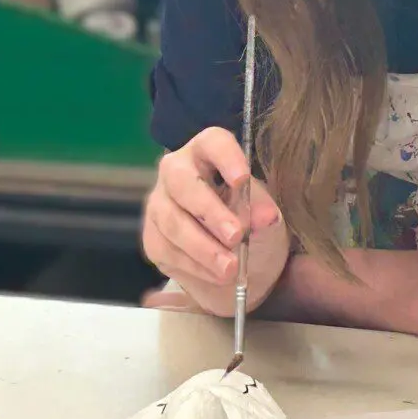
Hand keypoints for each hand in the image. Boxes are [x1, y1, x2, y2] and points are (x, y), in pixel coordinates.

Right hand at [141, 128, 289, 318]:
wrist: (238, 262)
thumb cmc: (252, 224)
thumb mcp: (265, 216)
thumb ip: (262, 212)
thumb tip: (265, 217)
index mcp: (209, 153)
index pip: (213, 142)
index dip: (226, 157)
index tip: (242, 180)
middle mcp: (177, 171)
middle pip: (183, 182)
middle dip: (209, 211)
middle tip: (236, 236)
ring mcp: (160, 203)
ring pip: (172, 221)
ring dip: (203, 247)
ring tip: (230, 267)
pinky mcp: (152, 237)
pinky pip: (167, 250)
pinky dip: (195, 265)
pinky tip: (217, 275)